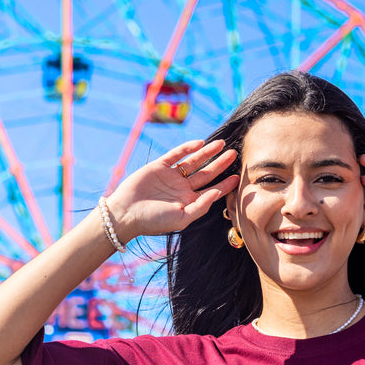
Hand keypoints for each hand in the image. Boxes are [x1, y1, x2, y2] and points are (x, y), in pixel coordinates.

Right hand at [108, 139, 239, 240]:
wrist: (125, 214)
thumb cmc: (153, 222)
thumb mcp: (181, 218)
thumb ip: (201, 206)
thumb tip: (218, 193)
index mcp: (189, 202)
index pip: (212, 191)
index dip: (226, 184)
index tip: (239, 176)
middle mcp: (182, 188)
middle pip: (206, 173)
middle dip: (220, 164)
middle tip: (234, 153)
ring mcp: (171, 176)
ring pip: (193, 161)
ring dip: (207, 153)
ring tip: (221, 144)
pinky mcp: (159, 166)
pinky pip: (176, 154)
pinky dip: (187, 148)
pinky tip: (200, 143)